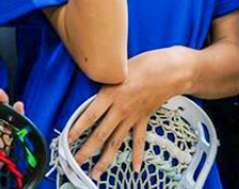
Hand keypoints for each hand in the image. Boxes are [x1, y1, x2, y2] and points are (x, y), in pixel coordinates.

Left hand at [68, 48, 187, 177]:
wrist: (171, 71)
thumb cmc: (142, 65)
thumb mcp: (116, 69)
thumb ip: (102, 80)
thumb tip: (88, 86)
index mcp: (111, 94)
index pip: (90, 115)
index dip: (78, 127)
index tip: (68, 138)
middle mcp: (121, 109)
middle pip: (102, 133)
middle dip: (88, 149)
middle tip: (76, 161)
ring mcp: (133, 116)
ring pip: (117, 141)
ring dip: (106, 158)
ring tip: (97, 172)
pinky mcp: (144, 119)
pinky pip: (139, 140)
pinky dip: (137, 155)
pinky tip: (135, 168)